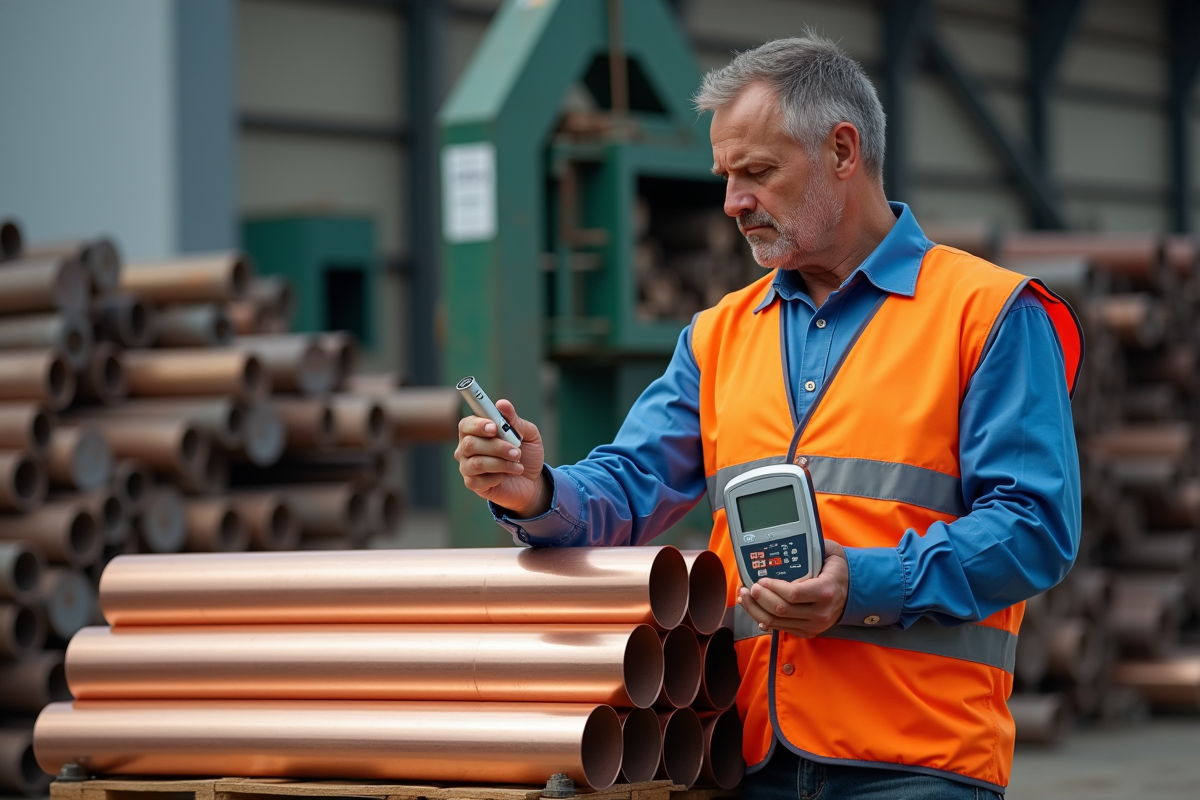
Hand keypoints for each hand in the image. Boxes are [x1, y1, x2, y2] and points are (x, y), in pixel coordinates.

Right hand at [455, 399, 549, 517]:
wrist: (533, 480)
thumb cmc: (527, 453)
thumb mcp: (528, 434)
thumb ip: (514, 420)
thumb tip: (502, 403)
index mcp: (476, 430)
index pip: (466, 424)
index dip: (478, 425)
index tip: (494, 427)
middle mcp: (466, 447)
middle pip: (470, 443)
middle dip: (496, 447)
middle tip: (516, 451)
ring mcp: (467, 466)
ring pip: (476, 463)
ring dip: (501, 462)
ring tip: (518, 463)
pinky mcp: (472, 483)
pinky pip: (479, 480)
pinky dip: (498, 476)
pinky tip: (508, 475)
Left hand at [737, 541, 848, 637]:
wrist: (853, 592)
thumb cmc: (837, 570)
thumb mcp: (829, 553)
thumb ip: (810, 547)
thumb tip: (788, 541)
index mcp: (826, 591)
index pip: (793, 594)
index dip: (773, 587)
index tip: (761, 579)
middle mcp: (821, 612)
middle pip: (781, 609)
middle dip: (759, 598)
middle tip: (748, 587)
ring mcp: (814, 625)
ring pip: (776, 622)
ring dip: (755, 610)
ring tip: (744, 597)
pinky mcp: (808, 631)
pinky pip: (780, 629)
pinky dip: (763, 619)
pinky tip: (754, 608)